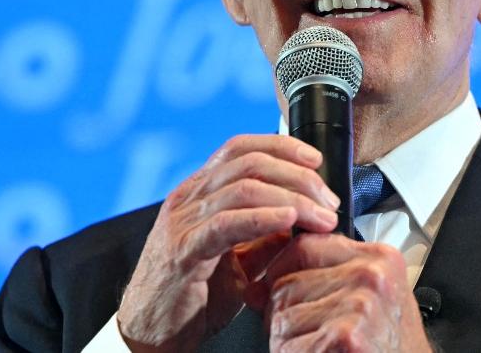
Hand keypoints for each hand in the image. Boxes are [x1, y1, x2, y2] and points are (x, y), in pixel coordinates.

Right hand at [117, 135, 341, 351]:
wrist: (151, 334)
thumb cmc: (192, 296)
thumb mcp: (238, 259)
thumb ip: (265, 235)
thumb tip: (301, 217)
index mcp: (199, 194)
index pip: (241, 148)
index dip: (281, 146)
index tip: (316, 160)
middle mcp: (188, 199)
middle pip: (249, 163)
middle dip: (299, 176)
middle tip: (329, 200)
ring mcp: (182, 222)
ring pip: (243, 188)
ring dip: (292, 199)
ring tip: (321, 217)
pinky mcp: (182, 251)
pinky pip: (226, 224)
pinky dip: (263, 217)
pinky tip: (288, 221)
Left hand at [251, 233, 432, 352]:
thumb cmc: (390, 345)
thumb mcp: (368, 300)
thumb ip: (321, 280)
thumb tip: (256, 287)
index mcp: (380, 259)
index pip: (306, 245)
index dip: (278, 268)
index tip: (272, 285)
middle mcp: (372, 276)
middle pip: (287, 283)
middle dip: (282, 313)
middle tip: (306, 334)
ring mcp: (360, 305)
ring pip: (282, 315)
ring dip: (286, 340)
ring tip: (316, 347)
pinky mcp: (346, 336)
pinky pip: (288, 343)